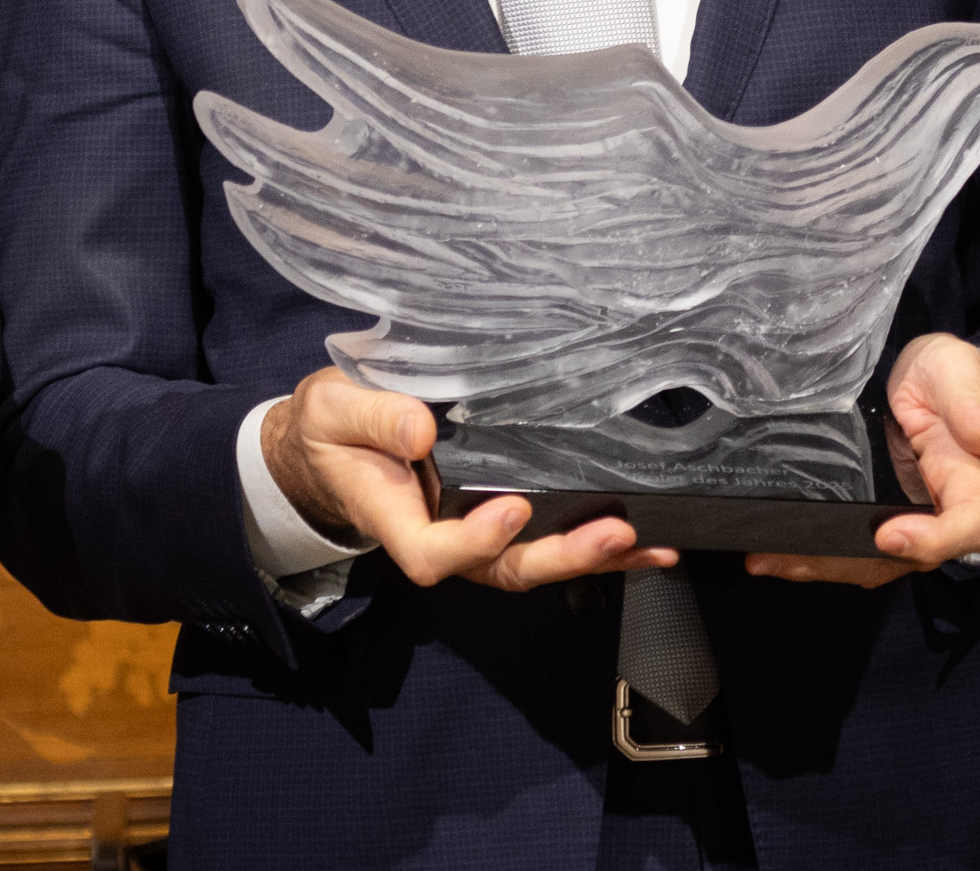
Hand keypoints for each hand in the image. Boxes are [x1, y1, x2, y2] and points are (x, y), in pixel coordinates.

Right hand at [261, 367, 677, 592]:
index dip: (472, 542)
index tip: (511, 509)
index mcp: (394, 515)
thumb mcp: (334, 411)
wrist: (333, 444)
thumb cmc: (333, 427)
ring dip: (590, 558)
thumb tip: (422, 432)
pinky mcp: (500, 520)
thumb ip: (373, 418)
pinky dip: (598, 549)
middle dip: (558, 556)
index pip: (431, 552)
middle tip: (611, 534)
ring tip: (646, 545)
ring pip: (531, 564)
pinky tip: (647, 545)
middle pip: (499, 569)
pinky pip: (547, 541)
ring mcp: (473, 534)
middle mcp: (439, 535)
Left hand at [747, 333, 979, 585]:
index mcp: (970, 483)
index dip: (931, 540)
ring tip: (767, 559)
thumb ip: (972, 405)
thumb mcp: (960, 375)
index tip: (887, 535)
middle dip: (850, 562)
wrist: (933, 381)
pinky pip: (852, 544)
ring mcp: (907, 520)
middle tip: (791, 555)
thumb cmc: (951, 377)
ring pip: (872, 560)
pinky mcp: (878, 515)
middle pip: (907, 557)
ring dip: (821, 565)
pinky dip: (815, 552)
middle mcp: (940, 514)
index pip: (969, 527)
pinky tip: (771, 552)